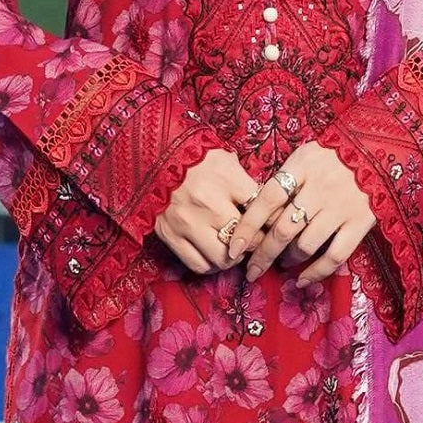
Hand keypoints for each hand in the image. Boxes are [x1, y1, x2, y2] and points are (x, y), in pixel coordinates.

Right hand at [153, 148, 267, 273]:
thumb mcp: (223, 159)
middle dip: (256, 242)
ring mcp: (188, 222)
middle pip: (246, 238)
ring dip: (234, 258)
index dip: (272, 218)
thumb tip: (268, 207)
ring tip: (235, 249)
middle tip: (256, 239)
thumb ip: (245, 182)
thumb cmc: (192, 157)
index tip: (272, 222)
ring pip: (223, 258)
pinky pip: (198, 264)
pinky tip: (215, 255)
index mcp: (225, 177)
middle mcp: (207, 202)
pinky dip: (211, 265)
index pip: (261, 207)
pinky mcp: (170, 236)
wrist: (150, 158)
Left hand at [226, 141, 376, 286]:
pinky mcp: (361, 222)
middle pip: (283, 229)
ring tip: (283, 263)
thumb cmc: (334, 155)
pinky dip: (317, 272)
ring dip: (289, 260)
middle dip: (263, 254)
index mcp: (302, 166)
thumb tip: (256, 215)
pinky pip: (335, 255)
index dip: (247, 226)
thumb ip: (284, 180)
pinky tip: (303, 279)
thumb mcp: (305, 156)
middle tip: (252, 271)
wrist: (379, 150)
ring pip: (306, 245)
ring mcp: (341, 207)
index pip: (267, 199)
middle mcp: (320, 188)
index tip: (234, 247)